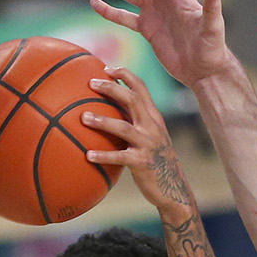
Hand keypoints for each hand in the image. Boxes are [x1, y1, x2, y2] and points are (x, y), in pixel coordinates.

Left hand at [82, 69, 194, 216]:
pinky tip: (88, 155)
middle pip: (132, 100)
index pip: (141, 88)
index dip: (125, 75)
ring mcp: (148, 144)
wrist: (173, 188)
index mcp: (153, 117)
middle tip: (91, 83)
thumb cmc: (156, 161)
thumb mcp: (150, 137)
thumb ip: (135, 123)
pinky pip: (120, 157)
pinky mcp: (142, 163)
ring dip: (102, 121)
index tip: (106, 68)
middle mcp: (152, 127)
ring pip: (123, 127)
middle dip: (112, 88)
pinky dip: (103, 155)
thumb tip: (109, 112)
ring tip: (83, 117)